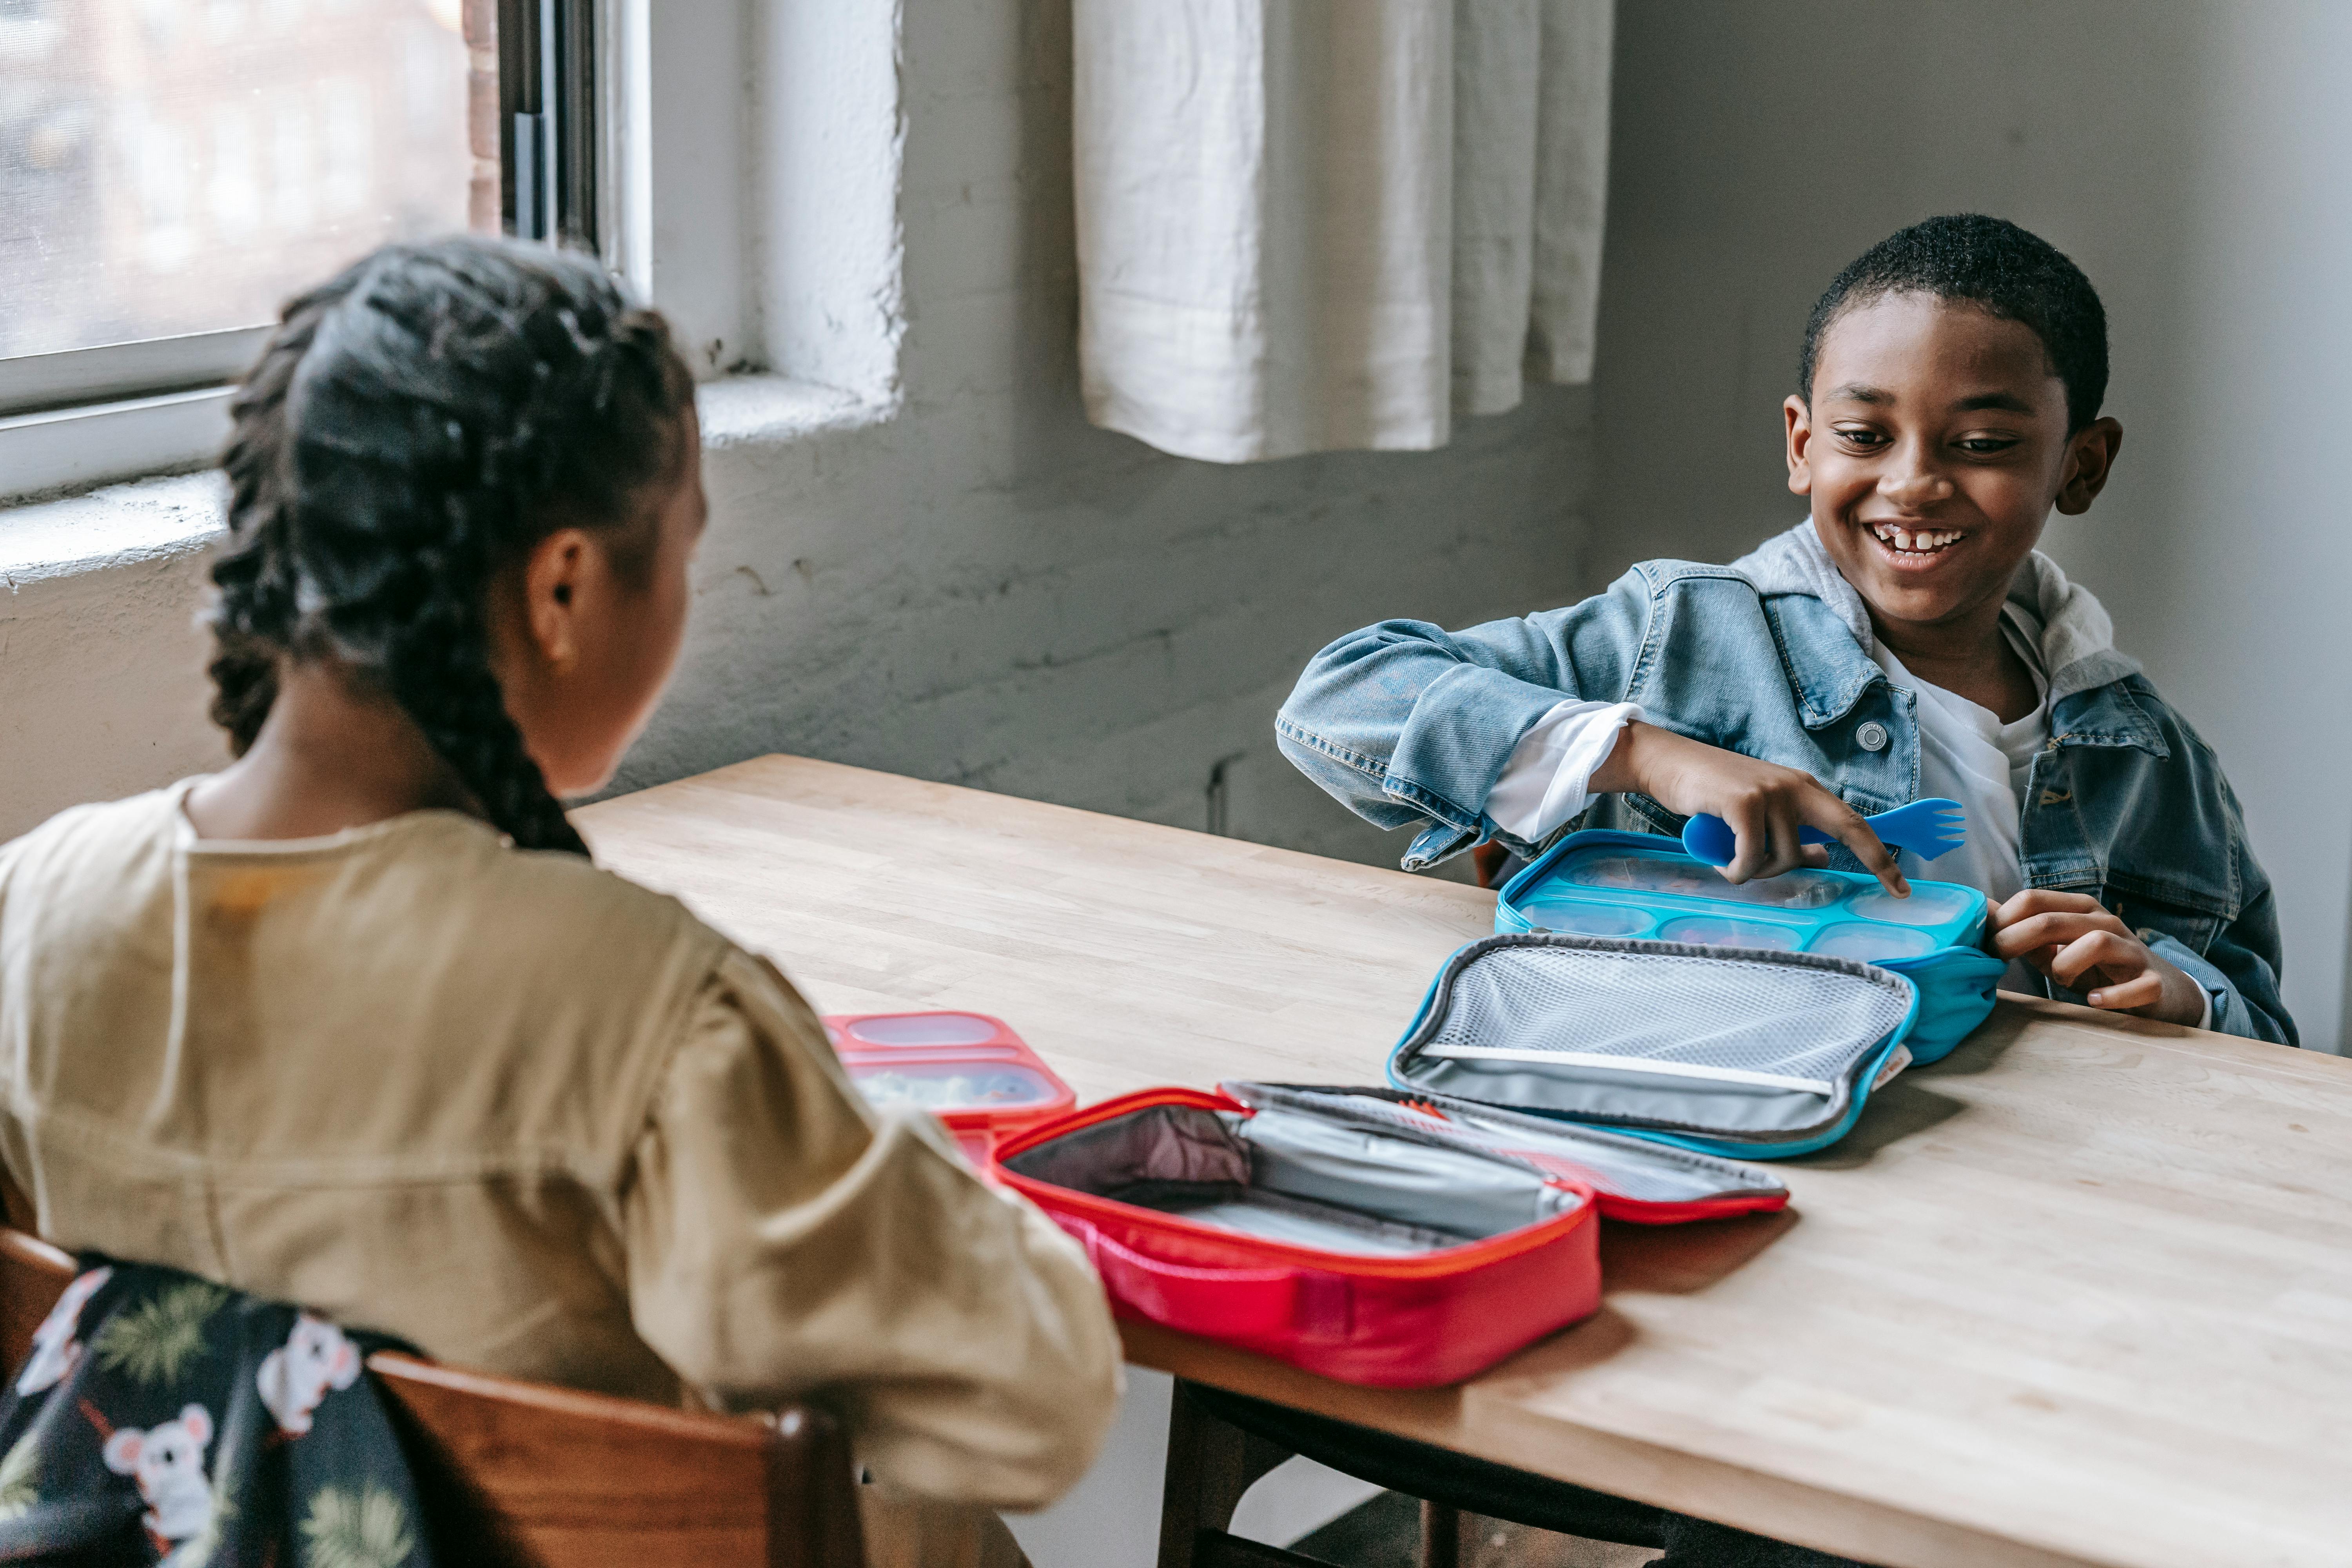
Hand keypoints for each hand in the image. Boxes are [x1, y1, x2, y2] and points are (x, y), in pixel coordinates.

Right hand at [1592, 722, 1906, 894]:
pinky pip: (1751, 857)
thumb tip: (1821, 857)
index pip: (1853, 823)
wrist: (1671, 764)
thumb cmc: (1714, 793)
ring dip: (1757, 872)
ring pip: (1783, 857)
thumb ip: (1791, 833)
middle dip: (1846, 863)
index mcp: (1804, 789)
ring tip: (1734, 861)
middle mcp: (1795, 787)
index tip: (1901, 888)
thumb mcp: (1761, 811)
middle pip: (1833, 836)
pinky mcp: (1744, 802)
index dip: (1880, 857)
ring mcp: (1771, 792)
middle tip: (1836, 882)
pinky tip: (1723, 865)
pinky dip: (1736, 870)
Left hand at [1988, 890, 2208, 1024]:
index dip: (2002, 920)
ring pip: (2098, 943)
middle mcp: (2106, 925)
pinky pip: (2136, 987)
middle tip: (2000, 960)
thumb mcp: (2055, 948)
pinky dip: (2111, 996)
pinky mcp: (2153, 983)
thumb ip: (2023, 932)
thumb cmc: (2096, 967)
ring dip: (2067, 965)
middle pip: (2055, 920)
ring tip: (2061, 980)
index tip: (1987, 945)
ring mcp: (2132, 953)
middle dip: (2018, 939)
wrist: (2160, 988)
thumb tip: (1982, 913)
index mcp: (2079, 910)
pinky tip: (2094, 1000)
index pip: (2033, 899)